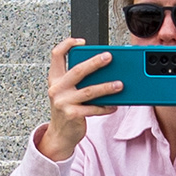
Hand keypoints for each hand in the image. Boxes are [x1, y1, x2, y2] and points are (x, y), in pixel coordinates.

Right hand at [42, 35, 121, 158]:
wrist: (60, 134)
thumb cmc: (67, 109)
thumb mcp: (67, 92)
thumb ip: (77, 80)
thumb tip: (102, 69)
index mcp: (55, 79)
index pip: (57, 55)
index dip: (67, 44)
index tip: (81, 41)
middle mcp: (57, 88)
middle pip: (77, 71)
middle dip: (94, 63)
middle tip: (109, 57)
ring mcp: (63, 102)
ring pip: (89, 91)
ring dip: (106, 87)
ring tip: (120, 84)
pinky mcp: (72, 115)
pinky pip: (93, 109)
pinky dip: (106, 107)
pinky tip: (114, 105)